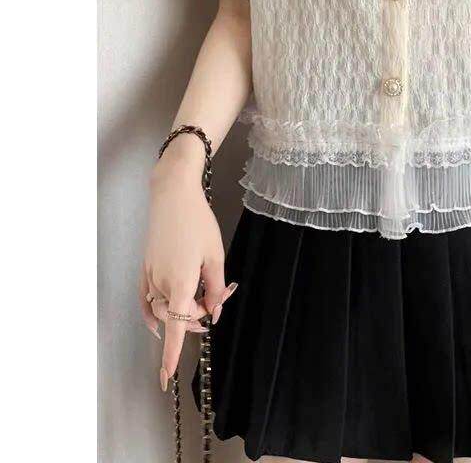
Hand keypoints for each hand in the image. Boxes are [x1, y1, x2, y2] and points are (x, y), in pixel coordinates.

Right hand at [139, 135, 236, 390]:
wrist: (172, 196)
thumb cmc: (198, 223)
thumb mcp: (215, 255)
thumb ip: (214, 288)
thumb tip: (214, 313)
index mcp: (181, 283)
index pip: (177, 329)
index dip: (172, 356)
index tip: (165, 380)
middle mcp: (161, 284)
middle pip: (177, 318)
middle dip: (197, 317)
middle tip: (218, 299)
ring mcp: (149, 276)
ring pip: (163, 309)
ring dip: (181, 311)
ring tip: (204, 293)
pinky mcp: (144, 268)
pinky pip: (146, 300)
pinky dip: (153, 312)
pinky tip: (160, 320)